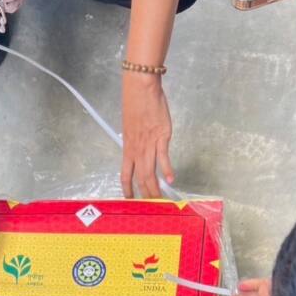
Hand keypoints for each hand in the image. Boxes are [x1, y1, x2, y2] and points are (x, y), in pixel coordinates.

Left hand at [121, 73, 173, 198]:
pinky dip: (167, 170)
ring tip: (160, 200)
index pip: (125, 174)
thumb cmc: (136, 104)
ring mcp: (149, 144)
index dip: (127, 189)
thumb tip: (138, 149)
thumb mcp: (130, 127)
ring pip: (150, 172)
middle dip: (145, 194)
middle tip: (150, 206)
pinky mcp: (161, 137)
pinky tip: (171, 180)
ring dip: (155, 188)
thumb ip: (135, 141)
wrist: (141, 88)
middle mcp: (137, 150)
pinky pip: (163, 157)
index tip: (130, 200)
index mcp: (128, 148)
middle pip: (140, 178)